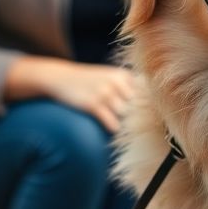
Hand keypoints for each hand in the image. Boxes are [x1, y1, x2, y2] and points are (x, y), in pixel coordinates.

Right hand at [6, 58, 135, 131]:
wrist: (60, 77)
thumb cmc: (88, 81)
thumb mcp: (109, 77)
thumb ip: (127, 87)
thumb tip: (147, 105)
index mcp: (123, 75)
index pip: (145, 95)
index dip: (147, 108)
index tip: (147, 118)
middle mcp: (116, 82)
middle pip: (138, 107)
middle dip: (137, 119)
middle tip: (136, 130)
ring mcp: (104, 93)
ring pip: (126, 117)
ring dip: (126, 126)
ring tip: (124, 133)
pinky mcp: (92, 104)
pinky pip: (112, 124)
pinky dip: (114, 131)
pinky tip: (111, 132)